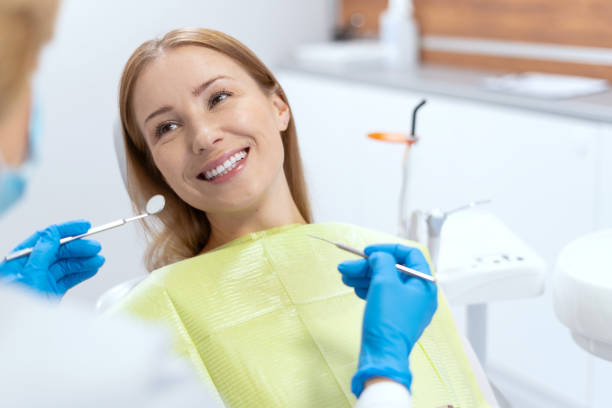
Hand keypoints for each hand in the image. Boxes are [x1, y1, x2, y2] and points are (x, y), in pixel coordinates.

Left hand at [0, 220, 104, 299]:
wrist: (17, 334)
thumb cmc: (15, 306)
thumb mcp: (28, 275)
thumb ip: (42, 253)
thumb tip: (53, 233)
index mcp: (20, 259)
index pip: (46, 237)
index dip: (66, 230)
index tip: (84, 226)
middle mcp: (31, 268)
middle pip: (59, 251)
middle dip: (79, 248)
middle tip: (95, 248)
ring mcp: (41, 280)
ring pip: (66, 265)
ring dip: (84, 261)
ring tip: (98, 260)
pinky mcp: (51, 292)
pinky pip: (69, 279)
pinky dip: (82, 273)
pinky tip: (92, 269)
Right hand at [337, 243, 437, 396]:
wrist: (383, 355)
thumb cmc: (388, 318)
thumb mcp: (385, 282)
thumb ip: (383, 262)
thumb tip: (379, 256)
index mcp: (425, 284)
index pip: (410, 255)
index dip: (388, 249)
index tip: (368, 251)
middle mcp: (420, 295)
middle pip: (393, 269)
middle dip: (368, 266)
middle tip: (346, 266)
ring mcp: (408, 307)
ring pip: (385, 283)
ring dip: (364, 277)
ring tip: (345, 277)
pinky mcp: (396, 317)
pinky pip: (383, 296)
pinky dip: (369, 289)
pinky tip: (354, 288)